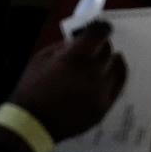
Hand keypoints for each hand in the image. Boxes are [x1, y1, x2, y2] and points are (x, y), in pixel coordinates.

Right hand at [9, 21, 126, 140]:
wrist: (33, 123)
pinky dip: (118, 76)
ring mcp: (101, 91)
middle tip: (99, 45)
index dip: (101, 28)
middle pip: (108, 51)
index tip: (102, 27)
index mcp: (75, 57)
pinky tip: (115, 71)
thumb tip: (80, 41)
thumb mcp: (41, 58)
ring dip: (111, 60)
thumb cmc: (32, 89)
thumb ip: (63, 47)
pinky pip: (118, 87)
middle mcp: (93, 72)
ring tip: (109, 58)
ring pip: (116, 68)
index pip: (98, 34)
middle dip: (103, 45)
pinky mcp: (104, 107)